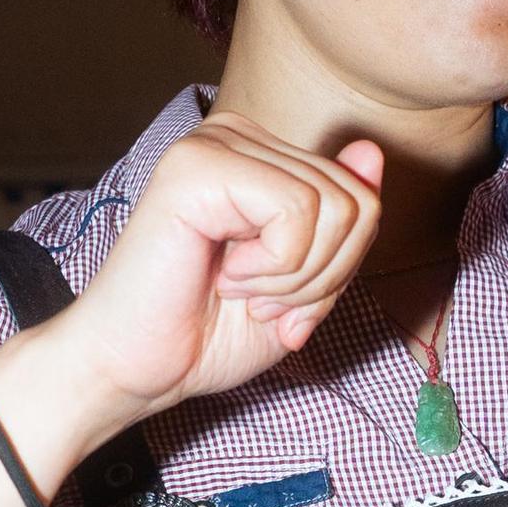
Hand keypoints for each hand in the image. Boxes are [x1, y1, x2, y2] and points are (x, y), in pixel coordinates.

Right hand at [40, 115, 383, 431]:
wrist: (135, 370)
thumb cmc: (208, 333)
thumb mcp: (306, 286)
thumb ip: (342, 225)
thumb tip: (372, 152)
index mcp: (262, 157)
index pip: (362, 197)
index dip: (338, 271)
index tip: (281, 302)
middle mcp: (237, 136)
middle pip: (357, 202)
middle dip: (321, 278)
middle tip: (258, 301)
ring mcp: (215, 145)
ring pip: (335, 208)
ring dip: (294, 279)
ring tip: (239, 291)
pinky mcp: (198, 166)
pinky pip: (296, 211)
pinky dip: (274, 269)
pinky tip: (225, 277)